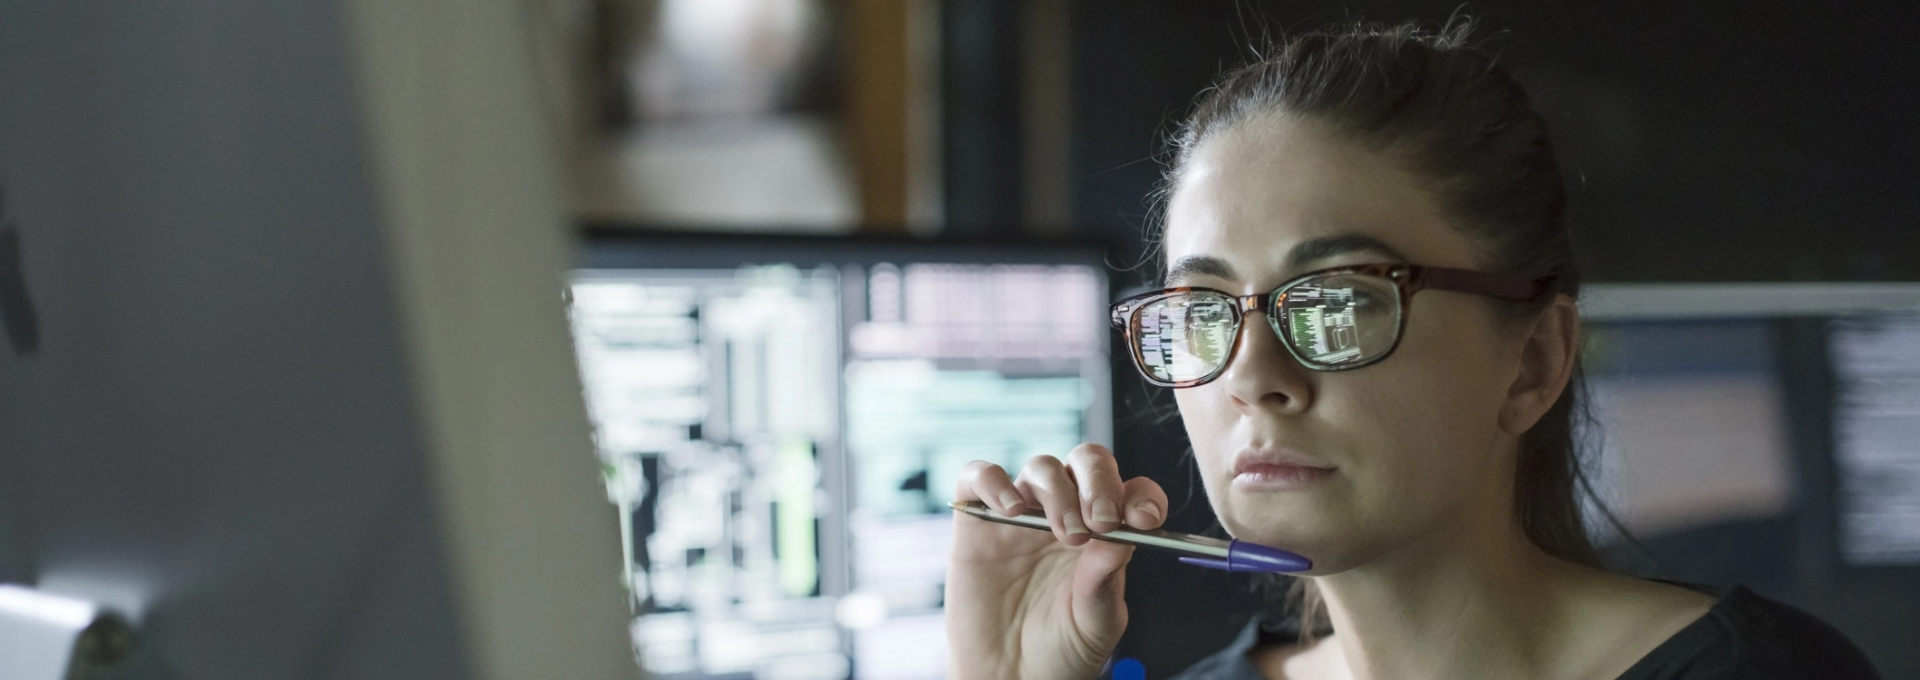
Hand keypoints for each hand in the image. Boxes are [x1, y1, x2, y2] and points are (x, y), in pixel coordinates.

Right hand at [944, 443, 1169, 679]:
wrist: (1009, 678)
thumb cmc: (1059, 652)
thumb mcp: (1096, 622)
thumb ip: (1106, 580)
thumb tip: (1123, 533)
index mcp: (1105, 533)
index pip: (1130, 491)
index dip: (1141, 495)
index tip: (1143, 519)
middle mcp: (1066, 513)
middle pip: (1087, 463)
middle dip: (1099, 482)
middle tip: (1101, 521)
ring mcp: (1021, 514)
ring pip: (1042, 467)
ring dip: (1058, 491)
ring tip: (1064, 534)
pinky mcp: (977, 521)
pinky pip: (978, 476)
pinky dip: (993, 481)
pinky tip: (1010, 509)